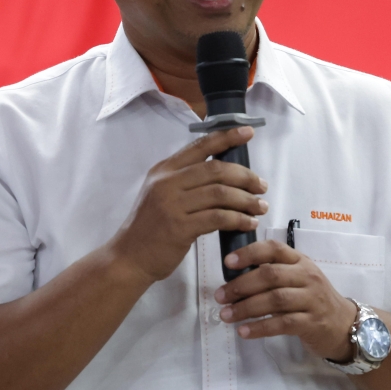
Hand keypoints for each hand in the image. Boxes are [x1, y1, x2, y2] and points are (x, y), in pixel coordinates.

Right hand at [109, 126, 268, 283]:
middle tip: (262, 186)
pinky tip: (248, 223)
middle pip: (216, 169)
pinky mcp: (179, 227)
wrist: (129, 258)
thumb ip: (185, 181)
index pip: (200, 146)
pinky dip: (238, 219)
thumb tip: (225, 173)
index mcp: (164, 169)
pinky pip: (218, 217)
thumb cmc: (150, 227)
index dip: (226, 137)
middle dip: (245, 176)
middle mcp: (166, 182)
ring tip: (260, 207)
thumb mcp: (161, 194)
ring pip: (220, 193)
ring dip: (246, 200)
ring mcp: (172, 204)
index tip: (248, 131)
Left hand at [212, 240, 358, 361]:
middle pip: (270, 275)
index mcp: (300, 260)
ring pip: (274, 300)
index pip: (274, 248)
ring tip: (226, 315)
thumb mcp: (298, 277)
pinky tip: (244, 331)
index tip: (228, 262)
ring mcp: (312, 299)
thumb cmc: (312, 298)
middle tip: (220, 296)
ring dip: (246, 308)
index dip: (250, 253)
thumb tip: (234, 274)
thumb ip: (274, 272)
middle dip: (241, 285)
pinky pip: (282, 324)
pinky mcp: (312, 322)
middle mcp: (307, 276)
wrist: (344, 324)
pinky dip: (260, 328)